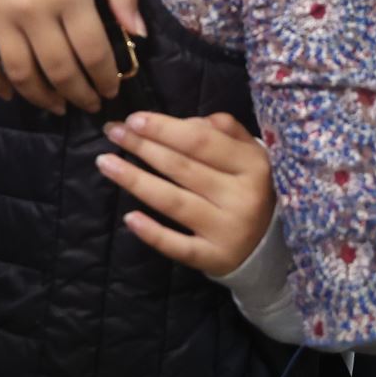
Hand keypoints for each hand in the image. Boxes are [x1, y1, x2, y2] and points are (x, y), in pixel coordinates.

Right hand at [0, 0, 145, 113]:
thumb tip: (140, 35)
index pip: (93, 55)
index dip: (105, 79)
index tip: (112, 90)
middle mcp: (34, 12)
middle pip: (60, 71)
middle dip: (79, 94)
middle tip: (90, 105)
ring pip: (21, 73)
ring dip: (42, 96)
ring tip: (58, 105)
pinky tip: (11, 93)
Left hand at [98, 112, 275, 276]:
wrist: (270, 245)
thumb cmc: (250, 187)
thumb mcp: (250, 154)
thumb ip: (224, 130)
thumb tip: (186, 122)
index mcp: (252, 164)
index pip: (201, 141)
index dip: (165, 129)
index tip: (134, 119)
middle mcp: (241, 196)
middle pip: (182, 168)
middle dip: (143, 147)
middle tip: (112, 132)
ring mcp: (226, 229)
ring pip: (174, 202)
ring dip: (136, 181)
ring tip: (105, 163)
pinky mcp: (214, 257)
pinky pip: (178, 245)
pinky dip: (153, 233)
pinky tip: (129, 218)